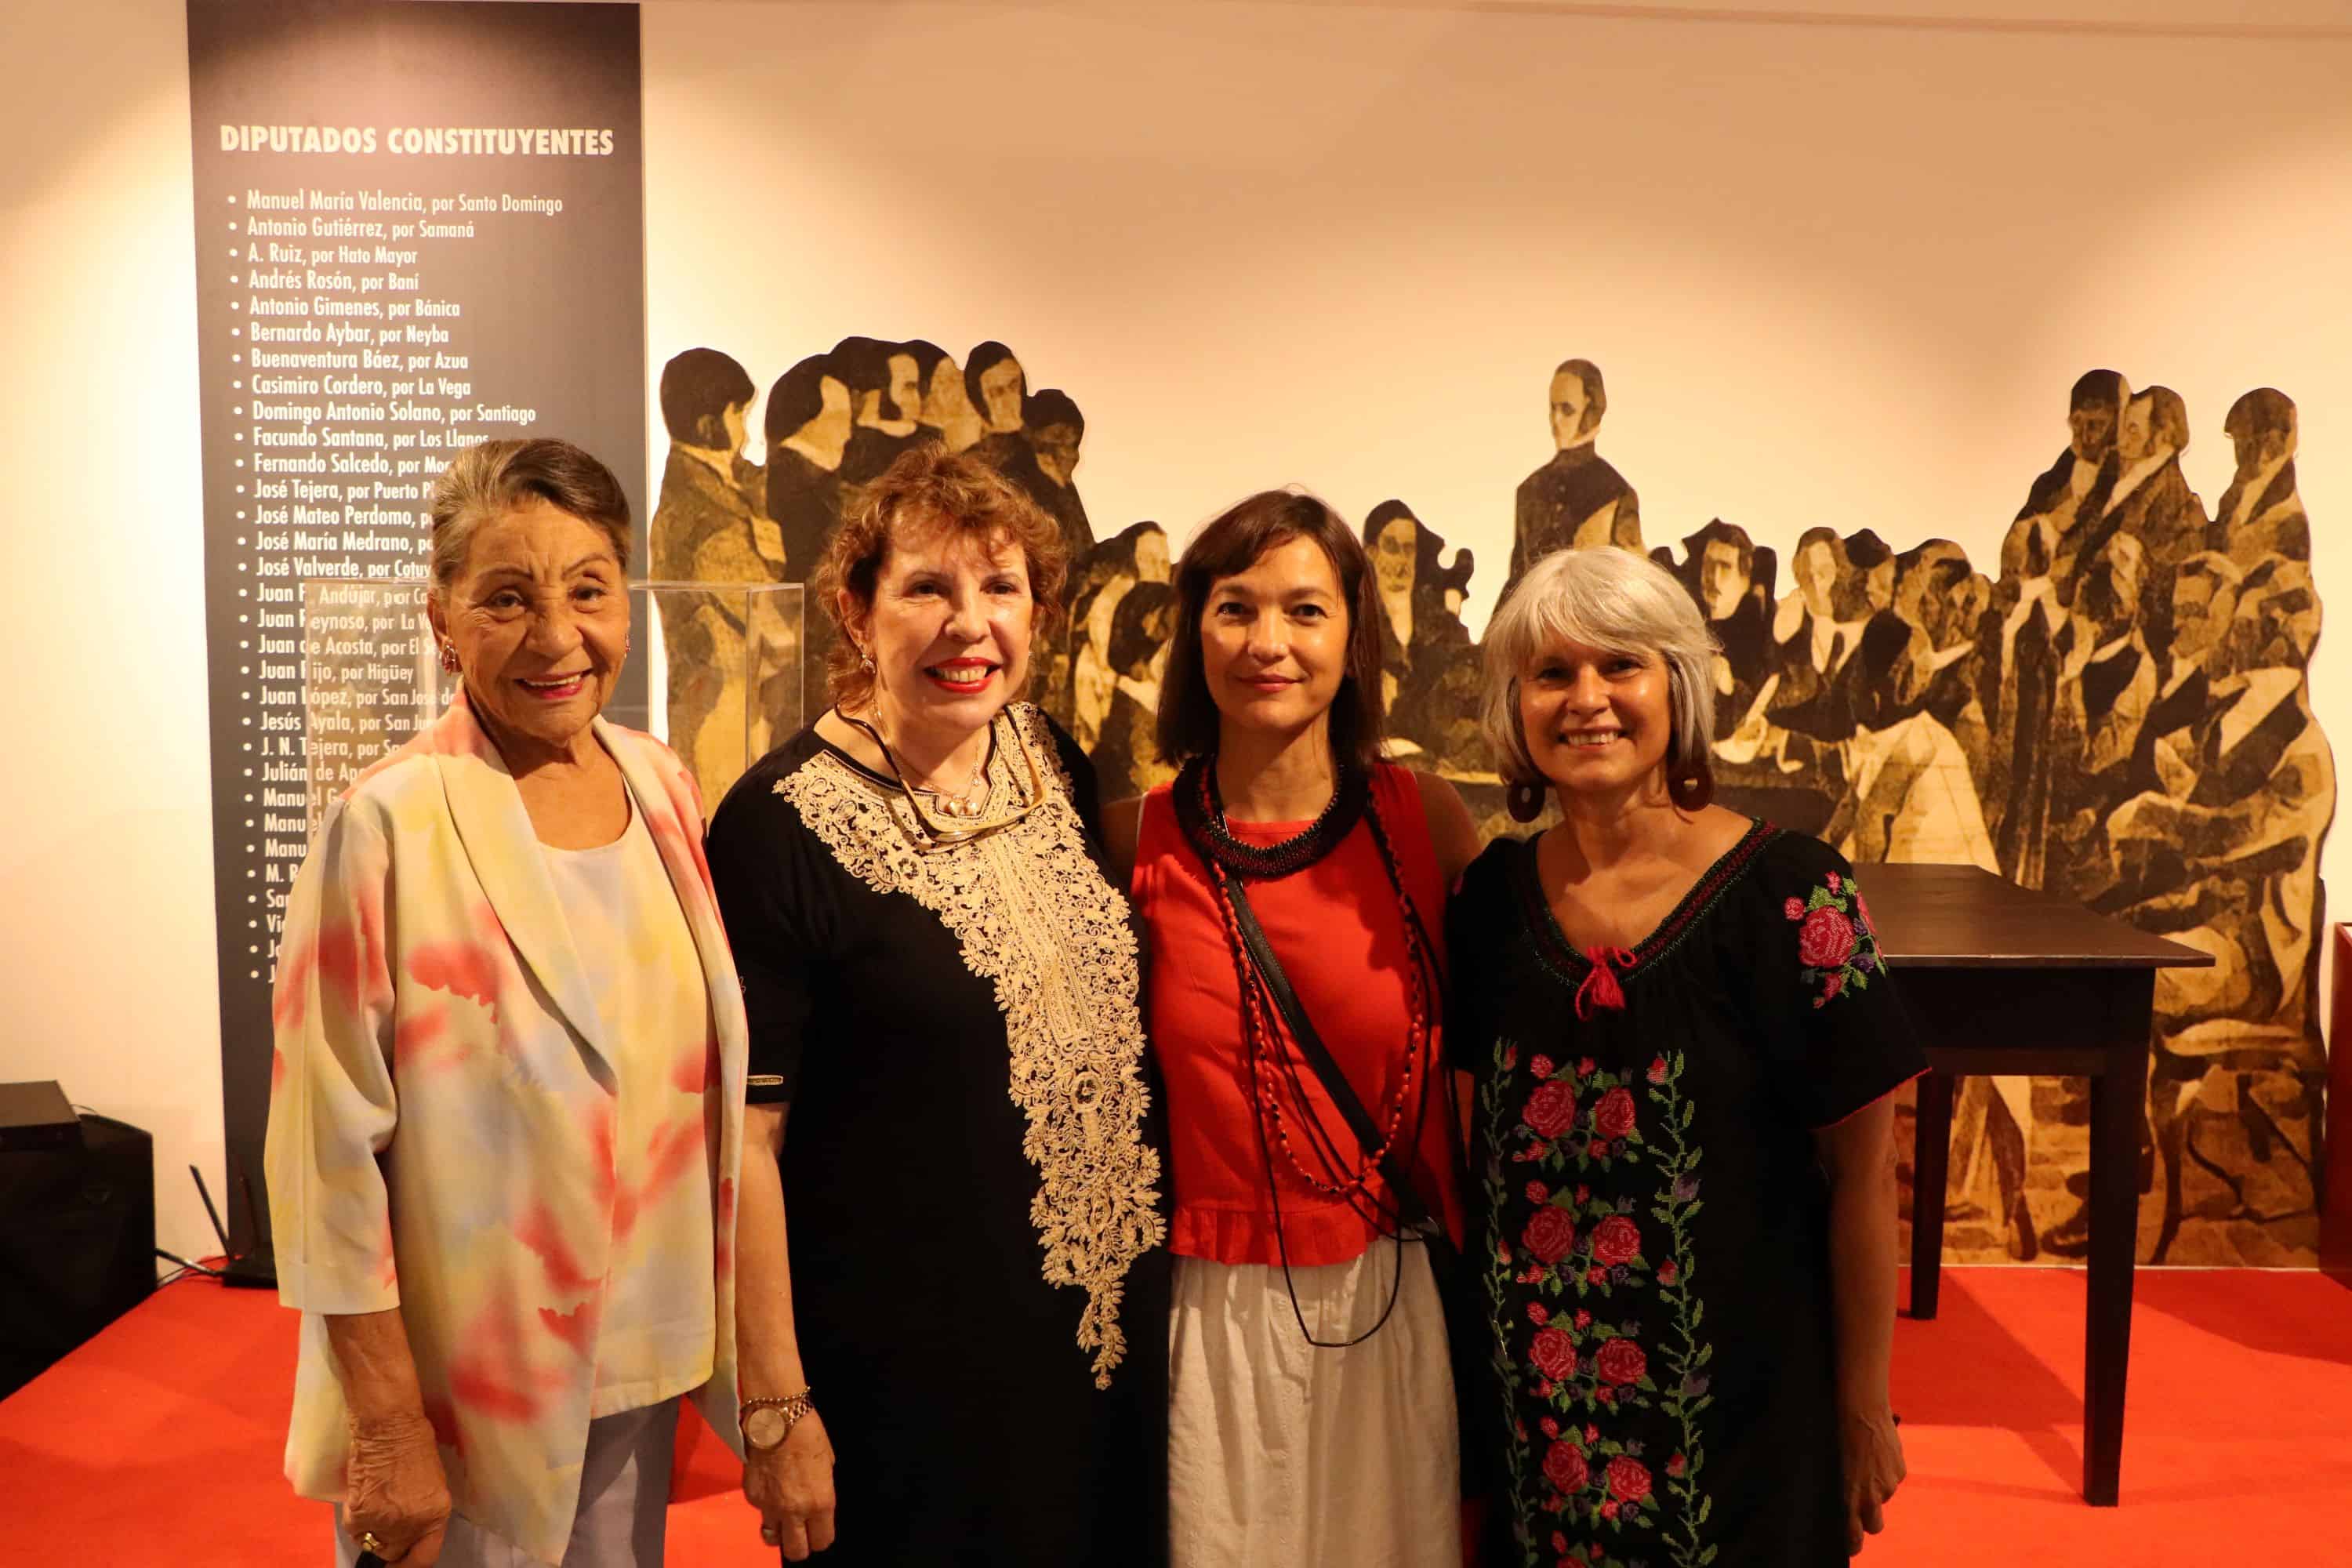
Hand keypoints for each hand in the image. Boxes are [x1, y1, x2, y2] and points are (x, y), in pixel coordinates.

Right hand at [344, 1413, 450, 1563]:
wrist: (389, 1427)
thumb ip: (423, 1512)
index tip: (400, 1565)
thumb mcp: (432, 1484)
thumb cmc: (415, 1445)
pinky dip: (355, 1518)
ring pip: (372, 1542)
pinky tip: (361, 1497)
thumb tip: (410, 1529)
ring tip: (374, 1504)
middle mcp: (413, 1525)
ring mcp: (386, 1522)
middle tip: (384, 1523)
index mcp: (436, 1515)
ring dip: (371, 1530)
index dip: (409, 1564)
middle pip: (394, 1552)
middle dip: (389, 1541)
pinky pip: (354, 1529)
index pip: (424, 1558)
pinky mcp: (360, 1515)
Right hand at [745, 1410, 836, 1559]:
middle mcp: (794, 1511)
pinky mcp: (751, 1497)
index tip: (819, 1531)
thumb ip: (820, 1492)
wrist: (776, 1416)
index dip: (821, 1538)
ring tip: (783, 1516)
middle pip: (796, 1551)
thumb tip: (813, 1503)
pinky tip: (770, 1486)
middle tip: (801, 1532)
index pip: (822, 1541)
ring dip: (779, 1531)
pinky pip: (760, 1511)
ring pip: (772, 1537)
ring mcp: (769, 1507)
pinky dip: (766, 1506)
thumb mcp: (827, 1465)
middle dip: (800, 1545)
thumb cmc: (810, 1434)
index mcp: (820, 1503)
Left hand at [1839, 1406, 1904, 1554]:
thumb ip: (1838, 1486)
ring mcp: (1888, 1484)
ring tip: (1863, 1463)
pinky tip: (1874, 1452)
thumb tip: (1838, 1500)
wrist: (1860, 1407)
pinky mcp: (1899, 1470)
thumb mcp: (1829, 1464)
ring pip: (1883, 1497)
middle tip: (1859, 1503)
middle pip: (1874, 1526)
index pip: (1853, 1536)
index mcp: (1849, 1497)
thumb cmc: (1835, 1432)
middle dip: (1867, 1519)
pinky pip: (1892, 1478)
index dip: (1851, 1544)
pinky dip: (1885, 1471)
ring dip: (1875, 1488)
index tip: (1849, 1545)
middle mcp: (1871, 1495)